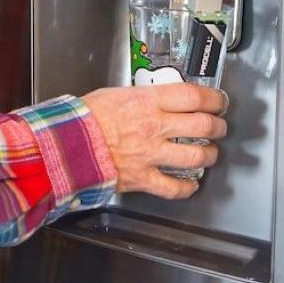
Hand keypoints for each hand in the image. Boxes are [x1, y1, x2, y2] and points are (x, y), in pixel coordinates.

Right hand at [83, 83, 227, 199]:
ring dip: (209, 155)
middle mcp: (155, 127)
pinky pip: (174, 188)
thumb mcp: (115, 94)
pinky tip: (190, 185)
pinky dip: (186, 189)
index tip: (218, 101)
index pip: (194, 96)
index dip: (213, 98)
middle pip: (203, 125)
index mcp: (148, 102)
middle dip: (218, 126)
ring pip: (196, 156)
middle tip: (219, 126)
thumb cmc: (82, 118)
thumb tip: (158, 99)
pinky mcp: (142, 179)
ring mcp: (151, 155)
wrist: (64, 145)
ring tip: (210, 153)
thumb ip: (142, 97)